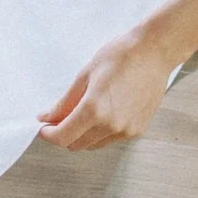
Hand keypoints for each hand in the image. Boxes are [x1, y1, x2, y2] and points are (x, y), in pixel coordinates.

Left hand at [39, 25, 174, 151]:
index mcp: (95, 110)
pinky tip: (100, 113)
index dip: (49, 135)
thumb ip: (66, 101)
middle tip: (58, 118)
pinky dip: (99, 133)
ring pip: (94, 144)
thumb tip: (47, 116)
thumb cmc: (119, 56)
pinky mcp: (137, 130)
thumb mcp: (85, 74)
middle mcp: (111, 125)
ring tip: (80, 113)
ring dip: (82, 135)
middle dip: (64, 134)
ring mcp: (126, 131)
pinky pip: (110, 139)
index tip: (43, 127)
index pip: (64, 137)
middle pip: (77, 144)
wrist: (153, 53)